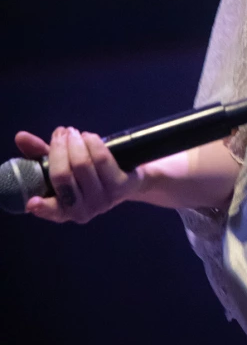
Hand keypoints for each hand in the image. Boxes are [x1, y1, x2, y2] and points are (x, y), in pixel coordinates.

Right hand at [15, 127, 139, 223]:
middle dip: (59, 148)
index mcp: (63, 211)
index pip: (52, 211)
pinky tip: (88, 136)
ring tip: (73, 132)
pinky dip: (93, 143)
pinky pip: (102, 159)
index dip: (42, 208)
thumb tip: (21, 137)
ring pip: (83, 165)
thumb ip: (40, 154)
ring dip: (75, 142)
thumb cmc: (86, 173)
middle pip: (63, 176)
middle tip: (61, 132)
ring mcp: (104, 201)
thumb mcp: (62, 165)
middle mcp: (83, 212)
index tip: (33, 202)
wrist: (127, 178)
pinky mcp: (121, 188)